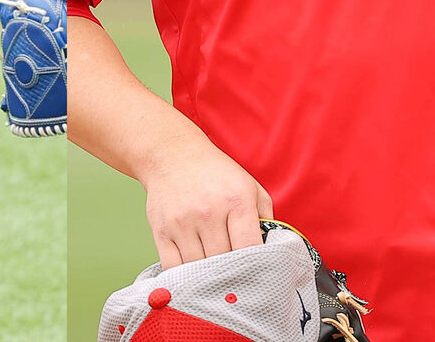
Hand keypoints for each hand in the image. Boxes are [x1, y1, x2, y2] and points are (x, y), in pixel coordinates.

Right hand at [139, 132, 273, 269]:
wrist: (172, 154)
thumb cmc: (216, 174)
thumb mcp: (249, 186)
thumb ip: (267, 218)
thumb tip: (274, 254)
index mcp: (236, 200)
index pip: (250, 249)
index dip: (255, 267)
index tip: (257, 276)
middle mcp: (208, 211)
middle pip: (224, 263)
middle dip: (232, 273)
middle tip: (236, 279)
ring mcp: (182, 222)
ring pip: (199, 269)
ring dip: (208, 277)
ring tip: (215, 276)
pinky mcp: (161, 230)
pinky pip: (173, 268)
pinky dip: (184, 278)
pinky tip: (192, 275)